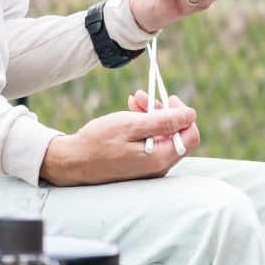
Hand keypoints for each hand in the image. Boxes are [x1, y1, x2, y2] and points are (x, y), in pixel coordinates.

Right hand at [38, 94, 198, 185]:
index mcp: (161, 158)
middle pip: (177, 135)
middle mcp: (160, 167)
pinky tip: (130, 115)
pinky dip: (144, 128)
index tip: (168, 98)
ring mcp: (150, 168)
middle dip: (163, 112)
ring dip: (152, 117)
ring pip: (163, 138)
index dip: (183, 114)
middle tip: (142, 96)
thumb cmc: (99, 142)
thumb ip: (163, 121)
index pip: (190, 134)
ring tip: (133, 101)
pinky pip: (151, 144)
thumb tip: (190, 114)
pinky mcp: (140, 167)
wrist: (74, 161)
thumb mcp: (131, 125)